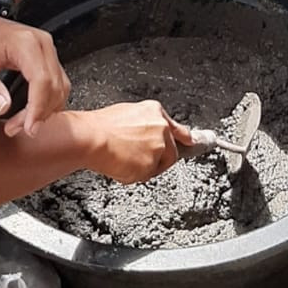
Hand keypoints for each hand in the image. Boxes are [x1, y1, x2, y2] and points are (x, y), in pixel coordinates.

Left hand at [0, 9, 70, 137]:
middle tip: (17, 129)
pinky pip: (57, 82)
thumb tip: (3, 108)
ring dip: (46, 109)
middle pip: (53, 85)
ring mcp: (47, 49)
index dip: (38, 107)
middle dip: (39, 113)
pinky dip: (49, 100)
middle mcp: (42, 44)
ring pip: (60, 86)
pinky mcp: (47, 56)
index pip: (42, 80)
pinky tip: (34, 112)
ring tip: (22, 123)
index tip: (28, 128)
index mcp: (25, 43)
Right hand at [77, 101, 192, 183]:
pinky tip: (121, 164)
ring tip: (123, 158)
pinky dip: (134, 175)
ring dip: (144, 167)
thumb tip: (152, 135)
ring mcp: (159, 145)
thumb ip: (146, 125)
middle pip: (171, 152)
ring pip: (158, 165)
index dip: (186, 139)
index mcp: (155, 111)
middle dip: (157, 159)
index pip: (178, 129)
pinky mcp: (153, 162)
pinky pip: (147, 175)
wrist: (89, 138)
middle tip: (135, 159)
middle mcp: (162, 127)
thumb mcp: (127, 115)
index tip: (197, 142)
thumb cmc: (100, 127)